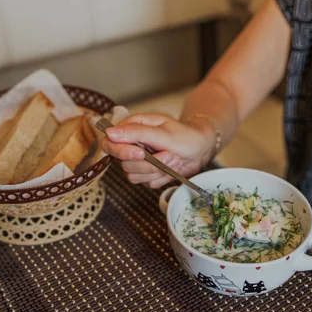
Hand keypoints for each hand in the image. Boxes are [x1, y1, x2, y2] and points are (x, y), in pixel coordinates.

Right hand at [100, 113, 214, 187]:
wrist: (201, 150)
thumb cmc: (185, 136)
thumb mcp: (163, 132)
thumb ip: (136, 133)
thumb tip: (110, 132)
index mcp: (132, 128)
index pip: (110, 143)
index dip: (121, 151)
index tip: (140, 154)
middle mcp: (132, 145)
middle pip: (123, 163)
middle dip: (148, 163)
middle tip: (168, 154)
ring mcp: (138, 161)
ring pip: (133, 176)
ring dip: (157, 170)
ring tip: (173, 158)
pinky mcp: (146, 174)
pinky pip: (146, 183)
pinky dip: (162, 177)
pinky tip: (172, 167)